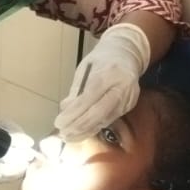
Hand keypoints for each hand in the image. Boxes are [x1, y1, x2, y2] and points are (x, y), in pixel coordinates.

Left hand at [56, 23, 149, 141]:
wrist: (127, 53)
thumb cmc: (102, 59)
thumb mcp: (85, 68)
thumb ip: (76, 89)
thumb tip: (65, 109)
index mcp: (109, 73)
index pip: (89, 98)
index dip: (73, 113)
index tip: (59, 123)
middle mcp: (121, 87)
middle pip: (99, 113)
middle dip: (79, 126)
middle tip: (63, 134)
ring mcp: (128, 98)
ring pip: (105, 120)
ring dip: (85, 131)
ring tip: (69, 136)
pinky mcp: (130, 105)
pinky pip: (110, 119)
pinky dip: (94, 127)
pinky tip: (82, 132)